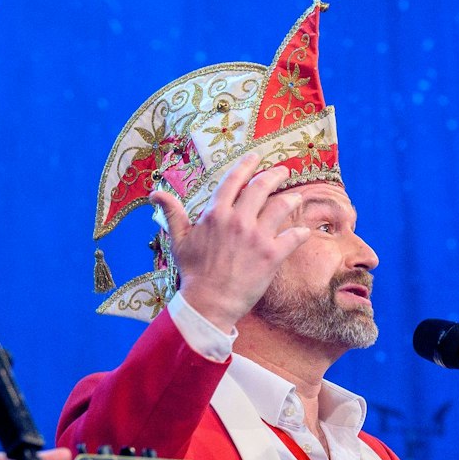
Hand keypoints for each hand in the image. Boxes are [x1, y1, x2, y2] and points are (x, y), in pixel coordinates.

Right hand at [148, 152, 311, 331]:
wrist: (209, 303)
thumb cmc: (193, 273)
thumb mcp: (178, 240)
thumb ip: (172, 213)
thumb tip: (155, 193)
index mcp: (215, 213)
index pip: (233, 180)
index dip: (246, 165)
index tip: (255, 157)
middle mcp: (238, 220)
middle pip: (261, 187)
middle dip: (275, 175)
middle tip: (283, 171)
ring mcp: (256, 237)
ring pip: (281, 206)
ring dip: (291, 199)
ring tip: (296, 197)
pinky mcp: (272, 255)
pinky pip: (293, 237)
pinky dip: (300, 233)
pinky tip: (303, 231)